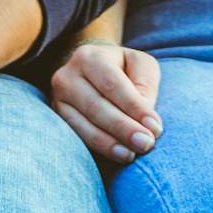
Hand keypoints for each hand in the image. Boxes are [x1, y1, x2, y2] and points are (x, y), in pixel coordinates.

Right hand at [50, 39, 160, 163]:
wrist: (93, 73)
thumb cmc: (123, 70)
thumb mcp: (140, 65)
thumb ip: (145, 83)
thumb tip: (145, 118)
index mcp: (90, 57)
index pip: (112, 85)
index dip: (134, 107)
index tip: (155, 127)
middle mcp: (67, 76)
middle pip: (96, 106)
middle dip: (123, 128)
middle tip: (146, 143)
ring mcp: (58, 99)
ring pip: (84, 125)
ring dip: (110, 143)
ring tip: (132, 154)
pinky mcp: (58, 120)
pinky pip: (77, 137)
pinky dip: (99, 148)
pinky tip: (118, 155)